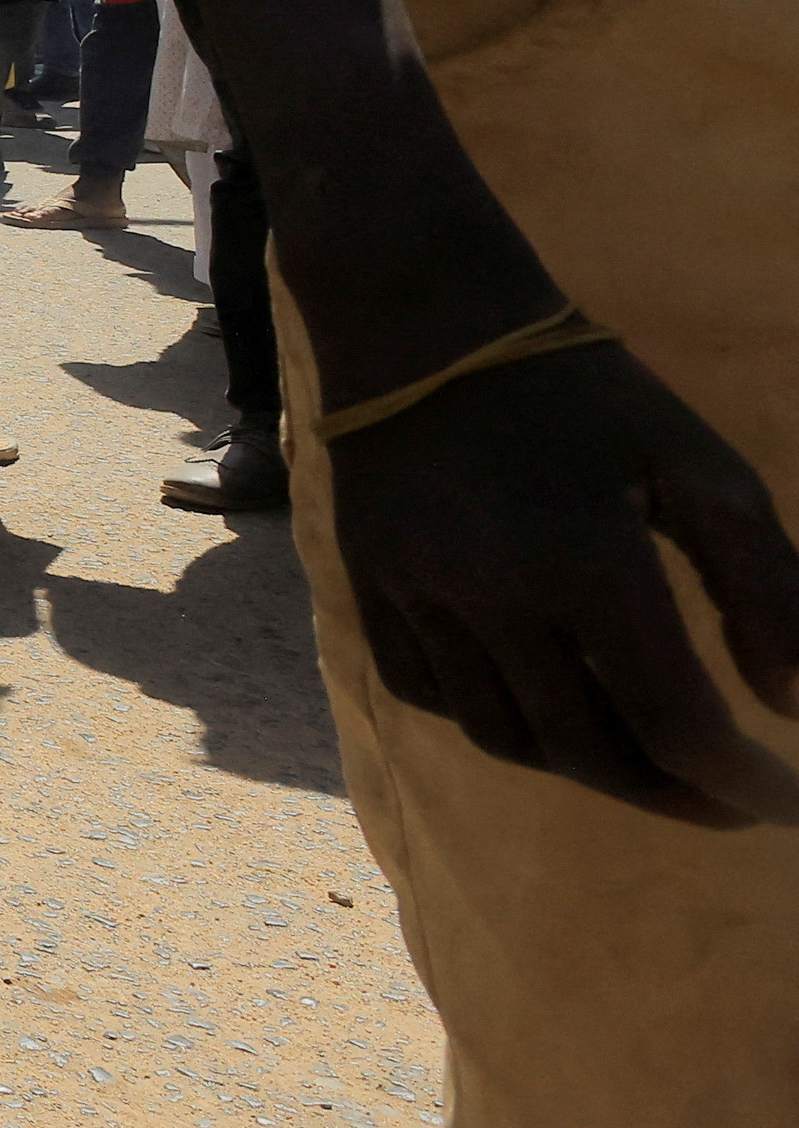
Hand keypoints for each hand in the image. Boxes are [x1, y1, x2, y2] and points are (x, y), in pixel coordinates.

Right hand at [329, 344, 798, 823]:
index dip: (742, 783)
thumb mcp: (703, 467)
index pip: (675, 723)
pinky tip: (545, 714)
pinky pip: (434, 695)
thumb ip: (766, 588)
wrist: (423, 323)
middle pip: (589, 751)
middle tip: (728, 804)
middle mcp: (495, 600)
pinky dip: (499, 725)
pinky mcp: (371, 590)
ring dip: (589, 769)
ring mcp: (420, 599)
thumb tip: (791, 704)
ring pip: (507, 736)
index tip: (787, 803)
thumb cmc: (584, 389)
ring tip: (646, 767)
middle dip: (674, 795)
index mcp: (590, 565)